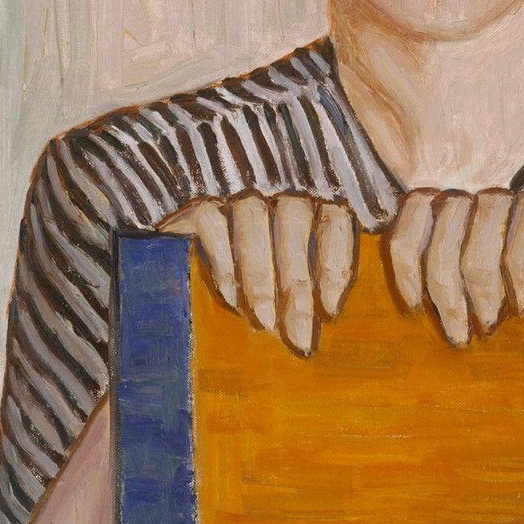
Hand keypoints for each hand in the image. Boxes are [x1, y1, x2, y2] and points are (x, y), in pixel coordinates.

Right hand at [158, 191, 358, 356]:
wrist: (188, 252)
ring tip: (265, 322)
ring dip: (260, 274)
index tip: (329, 310)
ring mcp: (238, 190)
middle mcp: (278, 186)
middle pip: (294, 220)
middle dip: (297, 283)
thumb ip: (311, 285)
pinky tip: (232, 299)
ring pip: (252, 215)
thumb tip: (324, 323)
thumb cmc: (262, 273)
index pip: (334, 216)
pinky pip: (211, 221)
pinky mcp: (197, 201)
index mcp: (314, 197)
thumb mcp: (294, 275)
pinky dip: (224, 262)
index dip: (335, 261)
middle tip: (298, 337)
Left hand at [384, 187, 523, 344]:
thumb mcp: (463, 249)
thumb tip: (414, 313)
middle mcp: (462, 192)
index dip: (405, 277)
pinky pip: (518, 247)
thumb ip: (437, 263)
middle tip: (460, 338)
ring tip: (490, 325)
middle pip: (440, 254)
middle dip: (448, 304)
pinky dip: (517, 281)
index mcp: (435, 204)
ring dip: (483, 298)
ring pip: (477, 254)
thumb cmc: (506, 246)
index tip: (415, 310)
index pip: (403, 238)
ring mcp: (499, 195)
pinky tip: (522, 305)